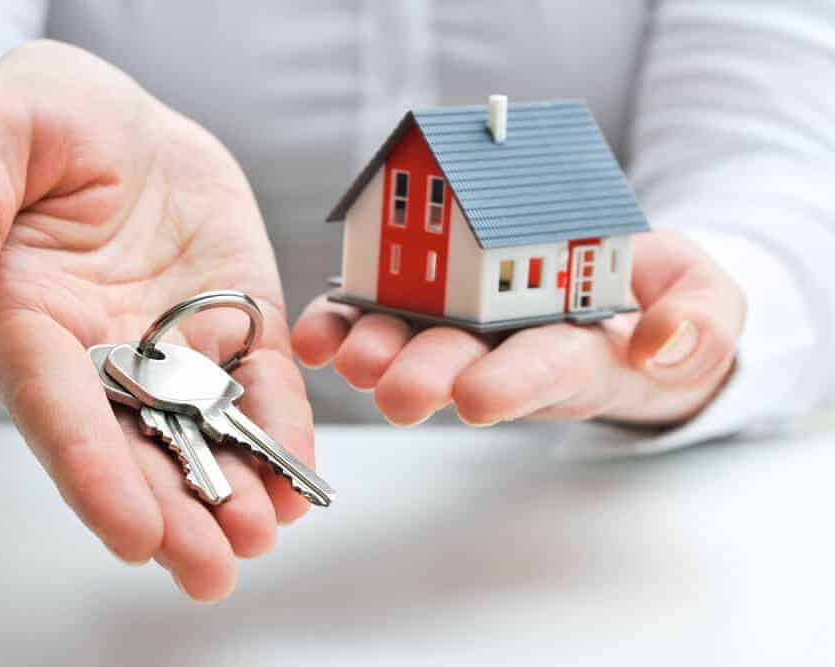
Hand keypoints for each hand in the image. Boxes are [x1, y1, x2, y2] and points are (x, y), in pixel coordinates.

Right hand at [0, 40, 313, 601]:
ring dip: (232, 491)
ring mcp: (173, 345)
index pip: (58, 407)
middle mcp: (101, 353)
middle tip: (209, 569)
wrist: (117, 119)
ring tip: (263, 537)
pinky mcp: (233, 323)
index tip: (130, 530)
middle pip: (133, 446)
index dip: (92, 469)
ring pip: (200, 433)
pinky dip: (278, 430)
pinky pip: (259, 385)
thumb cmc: (40, 121)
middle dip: (172, 510)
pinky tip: (298, 480)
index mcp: (28, 320)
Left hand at [292, 230, 743, 426]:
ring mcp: (466, 326)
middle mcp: (511, 349)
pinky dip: (344, 322)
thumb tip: (661, 342)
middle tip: (397, 391)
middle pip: (467, 366)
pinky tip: (317, 334)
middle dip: (430, 378)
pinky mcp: (429, 299)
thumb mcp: (705, 304)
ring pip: (415, 344)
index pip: (550, 371)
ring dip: (377, 352)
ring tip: (348, 356)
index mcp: (579, 352)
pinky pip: (380, 312)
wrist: (620, 283)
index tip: (481, 397)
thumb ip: (697, 322)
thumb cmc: (661, 299)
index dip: (516, 383)